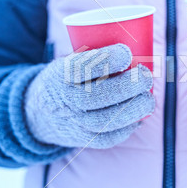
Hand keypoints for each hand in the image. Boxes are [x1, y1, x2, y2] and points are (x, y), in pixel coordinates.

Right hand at [25, 44, 154, 147]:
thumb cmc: (68, 79)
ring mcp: (73, 122)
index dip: (108, 60)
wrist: (38, 113)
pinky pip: (107, 138)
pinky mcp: (82, 139)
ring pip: (105, 121)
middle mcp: (65, 100)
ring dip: (134, 110)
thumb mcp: (70, 62)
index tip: (127, 52)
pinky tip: (139, 118)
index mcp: (60, 74)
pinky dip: (126, 129)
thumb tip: (144, 48)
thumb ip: (98, 57)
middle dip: (129, 86)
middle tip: (146, 76)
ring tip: (149, 100)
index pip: (82, 67)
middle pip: (98, 95)